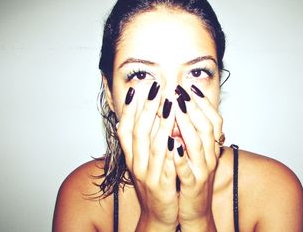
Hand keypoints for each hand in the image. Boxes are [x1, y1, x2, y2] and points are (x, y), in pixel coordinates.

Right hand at [117, 82, 178, 230]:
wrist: (158, 214)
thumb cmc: (153, 181)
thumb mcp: (143, 160)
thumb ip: (142, 140)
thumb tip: (135, 116)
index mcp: (132, 157)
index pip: (125, 130)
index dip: (128, 110)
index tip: (135, 90)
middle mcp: (137, 165)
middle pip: (139, 134)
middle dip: (146, 109)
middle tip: (155, 89)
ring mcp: (149, 176)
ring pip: (154, 148)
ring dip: (161, 125)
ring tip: (169, 106)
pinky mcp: (163, 187)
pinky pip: (167, 168)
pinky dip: (171, 154)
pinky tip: (177, 139)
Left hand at [173, 85, 222, 230]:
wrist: (196, 210)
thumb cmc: (192, 177)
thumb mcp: (194, 152)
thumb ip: (189, 133)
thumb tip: (177, 109)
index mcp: (211, 147)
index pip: (214, 120)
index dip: (203, 102)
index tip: (190, 86)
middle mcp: (210, 156)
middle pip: (207, 127)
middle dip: (193, 107)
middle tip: (180, 90)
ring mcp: (203, 171)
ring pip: (198, 145)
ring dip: (187, 125)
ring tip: (177, 108)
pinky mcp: (193, 186)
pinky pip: (187, 171)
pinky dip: (181, 157)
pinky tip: (172, 144)